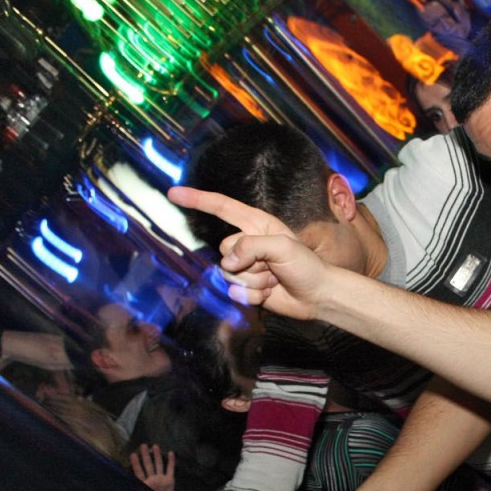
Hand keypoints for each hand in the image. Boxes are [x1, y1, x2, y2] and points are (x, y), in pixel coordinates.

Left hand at [131, 444, 180, 490]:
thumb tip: (123, 490)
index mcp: (145, 484)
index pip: (138, 472)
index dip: (136, 463)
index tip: (133, 454)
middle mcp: (152, 479)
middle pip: (148, 465)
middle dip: (145, 455)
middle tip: (143, 445)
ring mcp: (161, 479)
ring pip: (159, 464)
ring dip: (157, 456)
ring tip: (155, 446)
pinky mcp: (170, 480)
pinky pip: (170, 469)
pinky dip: (171, 461)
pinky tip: (170, 453)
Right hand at [168, 186, 329, 316]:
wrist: (317, 296)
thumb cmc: (307, 266)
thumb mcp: (283, 247)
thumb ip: (252, 246)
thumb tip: (227, 262)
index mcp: (256, 224)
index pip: (222, 208)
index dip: (197, 200)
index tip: (173, 193)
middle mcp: (248, 243)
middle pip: (223, 249)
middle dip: (247, 262)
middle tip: (272, 268)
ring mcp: (245, 266)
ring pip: (228, 273)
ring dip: (253, 281)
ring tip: (274, 280)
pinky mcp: (246, 287)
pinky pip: (234, 292)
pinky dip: (253, 296)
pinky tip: (270, 294)